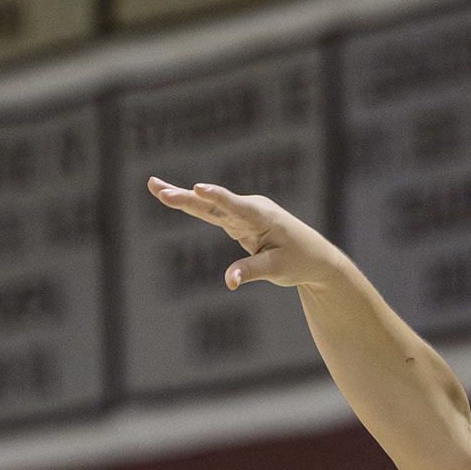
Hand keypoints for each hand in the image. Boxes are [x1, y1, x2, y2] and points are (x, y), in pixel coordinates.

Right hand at [147, 181, 336, 293]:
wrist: (315, 256)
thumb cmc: (300, 261)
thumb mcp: (278, 270)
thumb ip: (252, 271)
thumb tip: (229, 281)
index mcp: (262, 216)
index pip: (234, 206)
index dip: (216, 197)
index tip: (198, 188)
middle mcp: (250, 209)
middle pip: (212, 203)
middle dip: (185, 197)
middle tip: (159, 190)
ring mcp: (242, 213)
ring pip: (208, 206)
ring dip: (182, 197)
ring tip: (156, 188)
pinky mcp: (238, 221)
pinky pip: (212, 213)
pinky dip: (193, 206)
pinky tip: (172, 197)